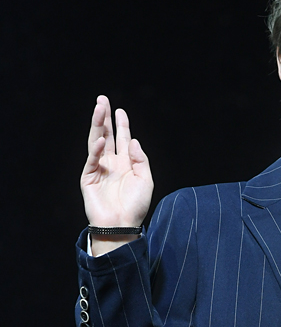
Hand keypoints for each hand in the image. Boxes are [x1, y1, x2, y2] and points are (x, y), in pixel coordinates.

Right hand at [80, 95, 152, 230]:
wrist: (122, 225)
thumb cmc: (135, 206)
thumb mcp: (146, 180)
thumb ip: (141, 160)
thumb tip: (132, 140)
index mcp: (126, 164)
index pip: (122, 139)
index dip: (122, 125)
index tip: (120, 110)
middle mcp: (111, 164)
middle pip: (107, 136)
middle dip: (105, 118)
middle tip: (102, 100)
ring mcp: (99, 169)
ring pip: (97, 142)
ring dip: (98, 126)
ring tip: (98, 109)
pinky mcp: (88, 178)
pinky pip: (92, 160)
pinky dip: (95, 150)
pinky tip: (100, 140)